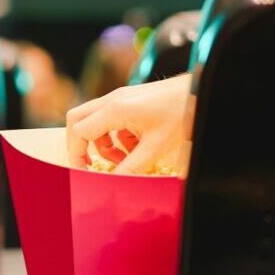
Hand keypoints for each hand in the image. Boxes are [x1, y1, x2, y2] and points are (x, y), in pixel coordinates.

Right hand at [65, 73, 190, 173]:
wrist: (197, 91)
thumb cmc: (180, 113)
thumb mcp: (156, 147)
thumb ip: (132, 167)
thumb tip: (114, 184)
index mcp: (115, 109)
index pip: (79, 131)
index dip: (77, 154)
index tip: (85, 172)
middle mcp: (112, 100)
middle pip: (77, 120)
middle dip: (80, 145)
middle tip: (91, 165)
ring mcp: (119, 98)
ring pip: (93, 121)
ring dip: (102, 143)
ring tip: (123, 159)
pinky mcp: (128, 100)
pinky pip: (109, 120)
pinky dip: (116, 137)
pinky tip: (135, 148)